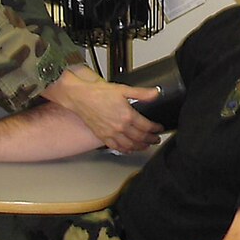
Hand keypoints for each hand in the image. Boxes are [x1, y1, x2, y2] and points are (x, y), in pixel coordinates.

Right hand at [43, 65, 163, 152]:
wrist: (80, 97)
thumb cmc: (98, 93)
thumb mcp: (123, 89)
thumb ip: (141, 93)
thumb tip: (156, 93)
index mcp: (127, 115)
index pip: (147, 126)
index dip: (156, 128)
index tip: (159, 128)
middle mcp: (120, 127)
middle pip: (140, 138)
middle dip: (151, 139)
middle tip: (155, 139)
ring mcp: (111, 133)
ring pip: (130, 145)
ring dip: (140, 147)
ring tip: (146, 146)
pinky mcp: (103, 136)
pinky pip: (116, 147)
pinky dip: (124, 150)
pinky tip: (128, 149)